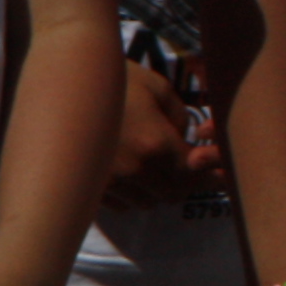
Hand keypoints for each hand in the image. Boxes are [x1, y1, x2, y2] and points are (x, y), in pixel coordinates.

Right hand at [104, 61, 206, 211]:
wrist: (66, 82)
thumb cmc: (116, 79)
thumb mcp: (159, 88)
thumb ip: (181, 118)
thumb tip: (184, 141)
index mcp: (156, 143)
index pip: (193, 175)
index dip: (210, 177)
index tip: (219, 176)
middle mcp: (134, 168)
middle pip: (171, 194)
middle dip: (181, 183)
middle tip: (179, 166)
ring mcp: (109, 181)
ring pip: (146, 203)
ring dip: (155, 191)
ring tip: (150, 167)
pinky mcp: (89, 186)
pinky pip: (120, 206)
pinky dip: (131, 195)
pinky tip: (128, 173)